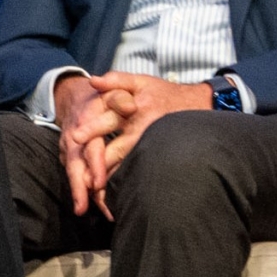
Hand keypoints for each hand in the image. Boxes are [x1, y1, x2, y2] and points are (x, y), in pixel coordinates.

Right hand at [52, 74, 121, 216]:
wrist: (76, 96)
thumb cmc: (101, 97)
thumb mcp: (111, 91)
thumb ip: (120, 96)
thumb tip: (130, 106)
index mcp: (83, 125)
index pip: (89, 148)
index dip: (93, 165)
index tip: (98, 183)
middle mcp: (73, 140)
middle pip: (74, 167)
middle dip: (78, 188)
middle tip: (83, 209)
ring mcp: (70, 150)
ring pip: (74, 174)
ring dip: (80, 194)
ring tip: (87, 213)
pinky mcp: (72, 157)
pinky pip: (77, 175)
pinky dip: (83, 191)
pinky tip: (95, 205)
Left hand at [81, 71, 214, 211]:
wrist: (201, 106)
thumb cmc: (166, 93)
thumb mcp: (142, 81)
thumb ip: (116, 80)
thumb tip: (93, 80)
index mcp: (135, 110)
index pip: (110, 121)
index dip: (92, 129)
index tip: (75, 137)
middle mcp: (143, 130)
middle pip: (118, 150)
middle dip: (100, 165)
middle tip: (83, 180)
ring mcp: (153, 145)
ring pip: (130, 164)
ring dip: (113, 180)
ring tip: (96, 194)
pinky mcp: (159, 155)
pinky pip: (142, 169)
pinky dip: (129, 182)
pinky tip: (118, 195)